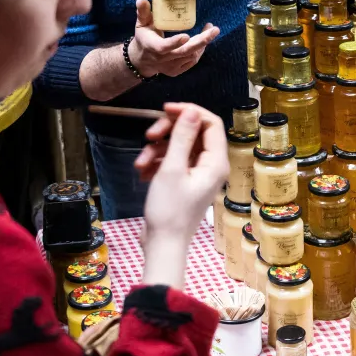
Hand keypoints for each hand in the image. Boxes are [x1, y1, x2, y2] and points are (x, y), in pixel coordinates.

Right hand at [129, 0, 218, 77]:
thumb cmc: (144, 38)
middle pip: (185, 52)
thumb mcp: (141, 24)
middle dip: (201, 41)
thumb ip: (143, 12)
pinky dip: (200, 50)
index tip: (186, 36)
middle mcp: (163, 59)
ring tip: (211, 30)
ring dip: (203, 43)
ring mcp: (171, 67)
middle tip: (214, 30)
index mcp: (153, 47)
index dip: (175, 42)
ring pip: (191, 56)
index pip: (164, 47)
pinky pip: (192, 60)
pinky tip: (205, 39)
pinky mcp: (177, 71)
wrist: (143, 60)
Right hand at [137, 104, 229, 287]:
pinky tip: (142, 173)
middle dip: (169, 132)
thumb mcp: (171, 169)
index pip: (211, 123)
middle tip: (148, 136)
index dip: (189, 112)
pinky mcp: (186, 183)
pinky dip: (157, 163)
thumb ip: (182, 137)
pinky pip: (174, 162)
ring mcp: (198, 175)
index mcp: (216, 162)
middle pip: (193, 133)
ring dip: (158, 150)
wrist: (163, 244)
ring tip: (140, 163)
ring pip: (180, 147)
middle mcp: (211, 166)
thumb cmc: (169, 210)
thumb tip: (192, 112)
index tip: (165, 110)